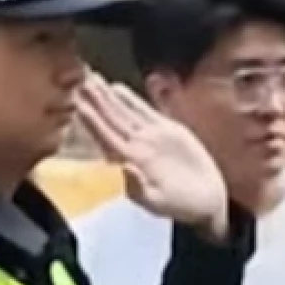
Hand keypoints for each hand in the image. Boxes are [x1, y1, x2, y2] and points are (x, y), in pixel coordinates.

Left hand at [74, 72, 227, 238]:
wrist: (205, 200)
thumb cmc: (180, 205)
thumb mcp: (159, 202)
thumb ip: (139, 188)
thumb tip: (125, 169)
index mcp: (131, 163)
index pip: (107, 138)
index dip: (93, 121)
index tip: (79, 105)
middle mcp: (136, 148)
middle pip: (111, 120)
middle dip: (96, 101)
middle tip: (79, 81)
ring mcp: (149, 138)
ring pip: (124, 113)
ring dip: (107, 97)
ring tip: (91, 79)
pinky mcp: (165, 130)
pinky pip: (144, 111)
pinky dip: (131, 99)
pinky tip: (117, 88)